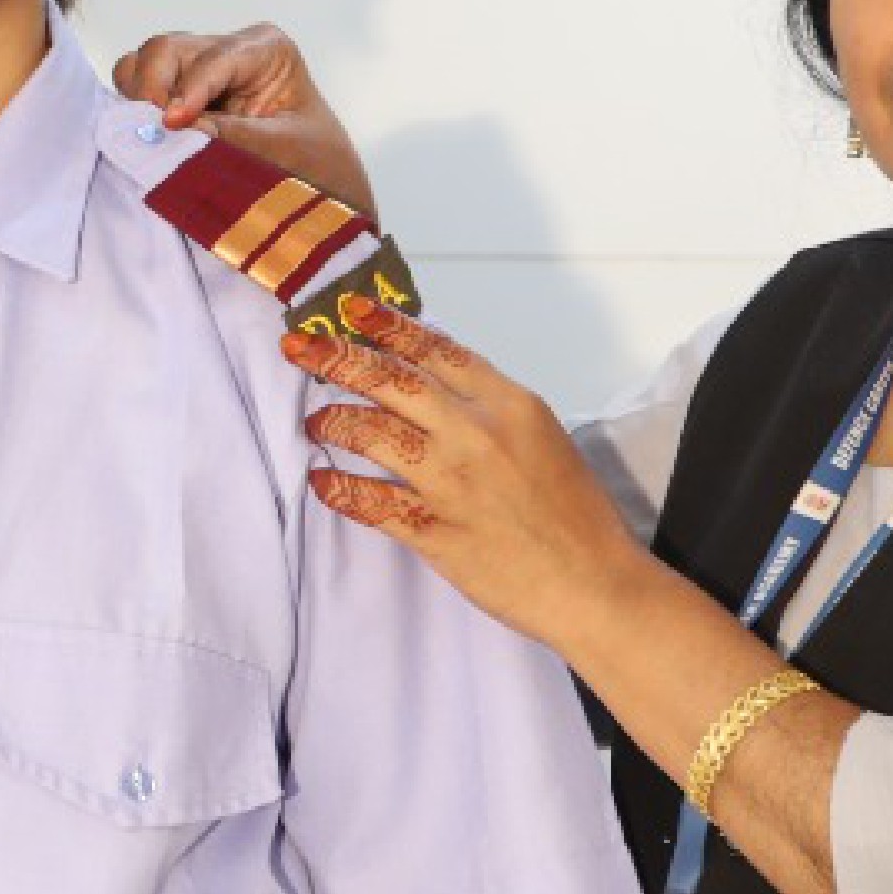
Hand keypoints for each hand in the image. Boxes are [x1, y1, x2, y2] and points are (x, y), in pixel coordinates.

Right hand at [107, 22, 378, 223]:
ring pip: (142, 66)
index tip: (173, 124)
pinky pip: (137, 94)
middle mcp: (228, 51)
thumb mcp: (285, 150)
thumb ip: (235, 138)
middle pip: (165, 50)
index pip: (213, 59)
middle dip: (152, 90)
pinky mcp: (178, 99)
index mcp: (266, 49)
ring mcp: (198, 73)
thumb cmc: (317, 164)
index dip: (188, 91)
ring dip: (139, 102)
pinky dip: (136, 116)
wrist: (323, 190)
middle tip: (156, 133)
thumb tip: (181, 130)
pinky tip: (154, 144)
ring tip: (157, 140)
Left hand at [285, 296, 641, 649]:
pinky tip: (322, 483)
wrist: (593, 584)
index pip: (437, 350)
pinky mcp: (436, 532)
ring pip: (373, 433)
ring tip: (317, 423)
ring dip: (335, 421)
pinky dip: (340, 490)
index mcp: (510, 404)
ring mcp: (454, 483)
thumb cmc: (575, 516)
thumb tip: (436, 381)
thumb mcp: (542, 437)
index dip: (389, 326)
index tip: (351, 309)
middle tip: (299, 348)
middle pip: (393, 381)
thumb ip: (491, 407)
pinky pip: (371, 502)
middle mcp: (477, 434)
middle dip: (338, 358)